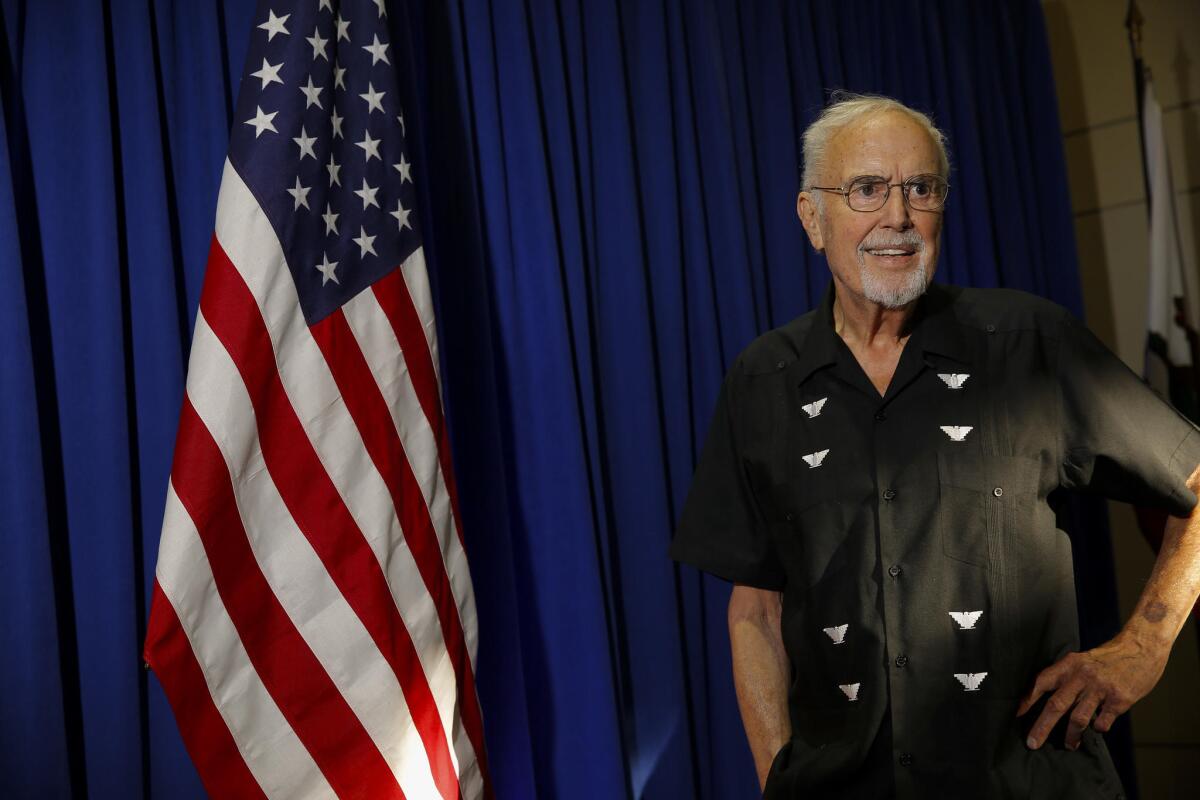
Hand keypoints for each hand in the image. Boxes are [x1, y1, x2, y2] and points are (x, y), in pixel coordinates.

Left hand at [1015, 632, 1167, 749]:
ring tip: (1069, 745)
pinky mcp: (1119, 700)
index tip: (1017, 715)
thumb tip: (1046, 698)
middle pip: (1056, 705)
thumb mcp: (1082, 659)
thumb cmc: (1109, 657)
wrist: (1141, 647)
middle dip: (1041, 727)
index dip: (1028, 699)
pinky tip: (1097, 728)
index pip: (1042, 682)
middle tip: (1032, 743)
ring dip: (1071, 735)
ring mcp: (1100, 689)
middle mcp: (1082, 676)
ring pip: (1078, 718)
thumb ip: (1067, 676)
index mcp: (1069, 664)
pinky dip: (1098, 728)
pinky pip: (1102, 722)